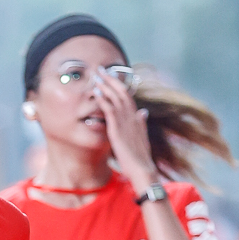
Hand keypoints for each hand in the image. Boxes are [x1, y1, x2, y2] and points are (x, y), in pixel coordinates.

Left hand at [90, 68, 156, 192]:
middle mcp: (132, 116)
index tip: (111, 76)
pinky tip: (96, 92)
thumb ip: (141, 123)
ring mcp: (125, 122)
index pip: (128, 96)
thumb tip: (143, 111)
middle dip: (110, 79)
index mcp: (137, 118)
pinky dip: (103, 99)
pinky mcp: (117, 129)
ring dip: (105, 85)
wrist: (142, 169)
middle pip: (121, 92)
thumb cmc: (140, 158)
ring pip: (115, 97)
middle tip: (100, 69)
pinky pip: (109, 110)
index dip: (119, 85)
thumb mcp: (142, 137)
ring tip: (96, 76)